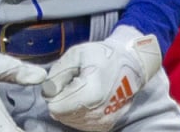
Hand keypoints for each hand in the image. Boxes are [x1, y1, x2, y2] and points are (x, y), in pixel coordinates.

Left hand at [41, 24, 161, 131]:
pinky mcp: (106, 125)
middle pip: (61, 115)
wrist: (131, 64)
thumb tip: (47, 92)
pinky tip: (88, 99)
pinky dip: (79, 113)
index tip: (66, 81)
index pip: (55, 107)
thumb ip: (57, 73)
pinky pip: (81, 125)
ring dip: (70, 107)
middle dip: (62, 100)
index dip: (55, 93)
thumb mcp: (76, 54)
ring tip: (84, 90)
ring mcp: (103, 121)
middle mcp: (97, 112)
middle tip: (75, 84)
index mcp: (90, 92)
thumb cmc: (103, 56)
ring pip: (70, 121)